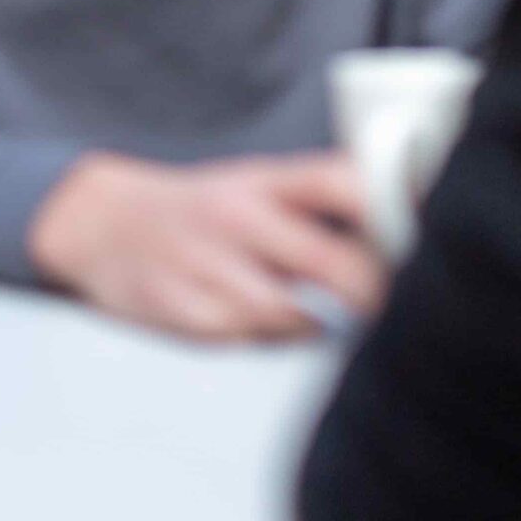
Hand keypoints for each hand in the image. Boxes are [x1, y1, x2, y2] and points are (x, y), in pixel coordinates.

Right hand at [28, 150, 383, 341]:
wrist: (97, 223)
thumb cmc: (198, 212)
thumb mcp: (255, 186)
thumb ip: (325, 206)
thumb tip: (415, 240)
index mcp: (262, 181)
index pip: (343, 184)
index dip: (395, 213)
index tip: (424, 239)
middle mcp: (235, 216)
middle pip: (336, 265)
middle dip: (373, 295)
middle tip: (383, 304)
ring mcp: (206, 264)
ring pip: (298, 316)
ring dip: (315, 323)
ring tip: (300, 307)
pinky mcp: (183, 310)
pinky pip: (251, 340)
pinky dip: (265, 337)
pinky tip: (250, 318)